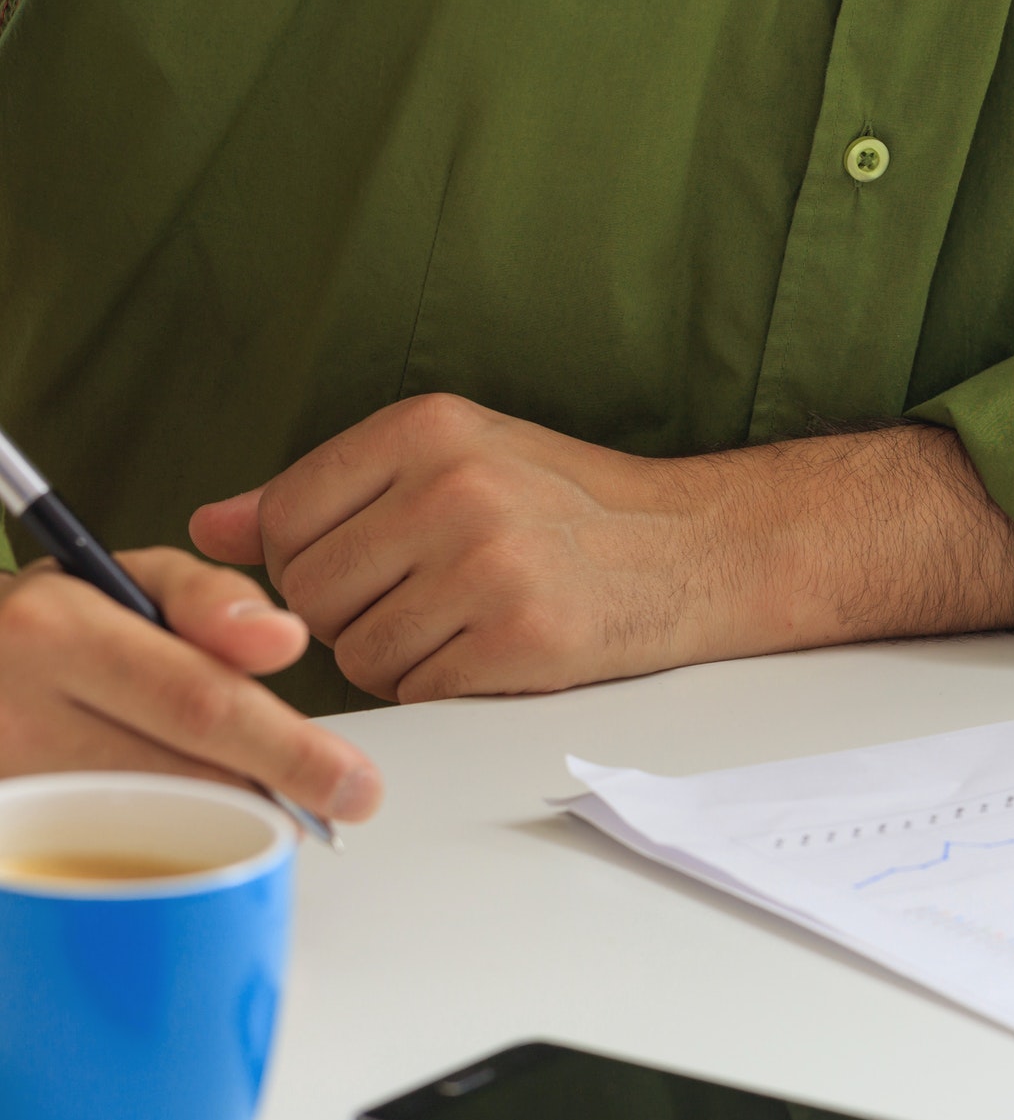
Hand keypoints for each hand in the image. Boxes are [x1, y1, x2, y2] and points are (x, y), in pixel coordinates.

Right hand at [0, 550, 382, 819]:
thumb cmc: (55, 625)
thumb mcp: (129, 581)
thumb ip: (212, 598)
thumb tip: (283, 641)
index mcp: (56, 631)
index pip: (197, 701)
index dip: (286, 751)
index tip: (354, 785)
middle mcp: (17, 710)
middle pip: (182, 776)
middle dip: (273, 797)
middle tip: (332, 811)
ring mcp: (9, 781)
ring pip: (152, 830)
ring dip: (225, 827)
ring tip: (262, 806)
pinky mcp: (9, 830)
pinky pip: (109, 859)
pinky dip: (168, 852)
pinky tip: (192, 833)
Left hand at [190, 395, 1013, 702]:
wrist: (696, 547)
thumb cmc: (569, 505)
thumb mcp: (453, 457)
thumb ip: (328, 488)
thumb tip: (210, 527)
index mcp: (425, 429)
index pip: (286, 519)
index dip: (307, 563)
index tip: (360, 569)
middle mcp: (452, 488)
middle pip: (311, 593)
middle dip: (349, 614)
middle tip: (423, 601)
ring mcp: (488, 566)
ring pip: (356, 651)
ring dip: (393, 658)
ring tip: (462, 624)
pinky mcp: (520, 640)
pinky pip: (415, 690)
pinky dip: (439, 686)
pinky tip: (489, 653)